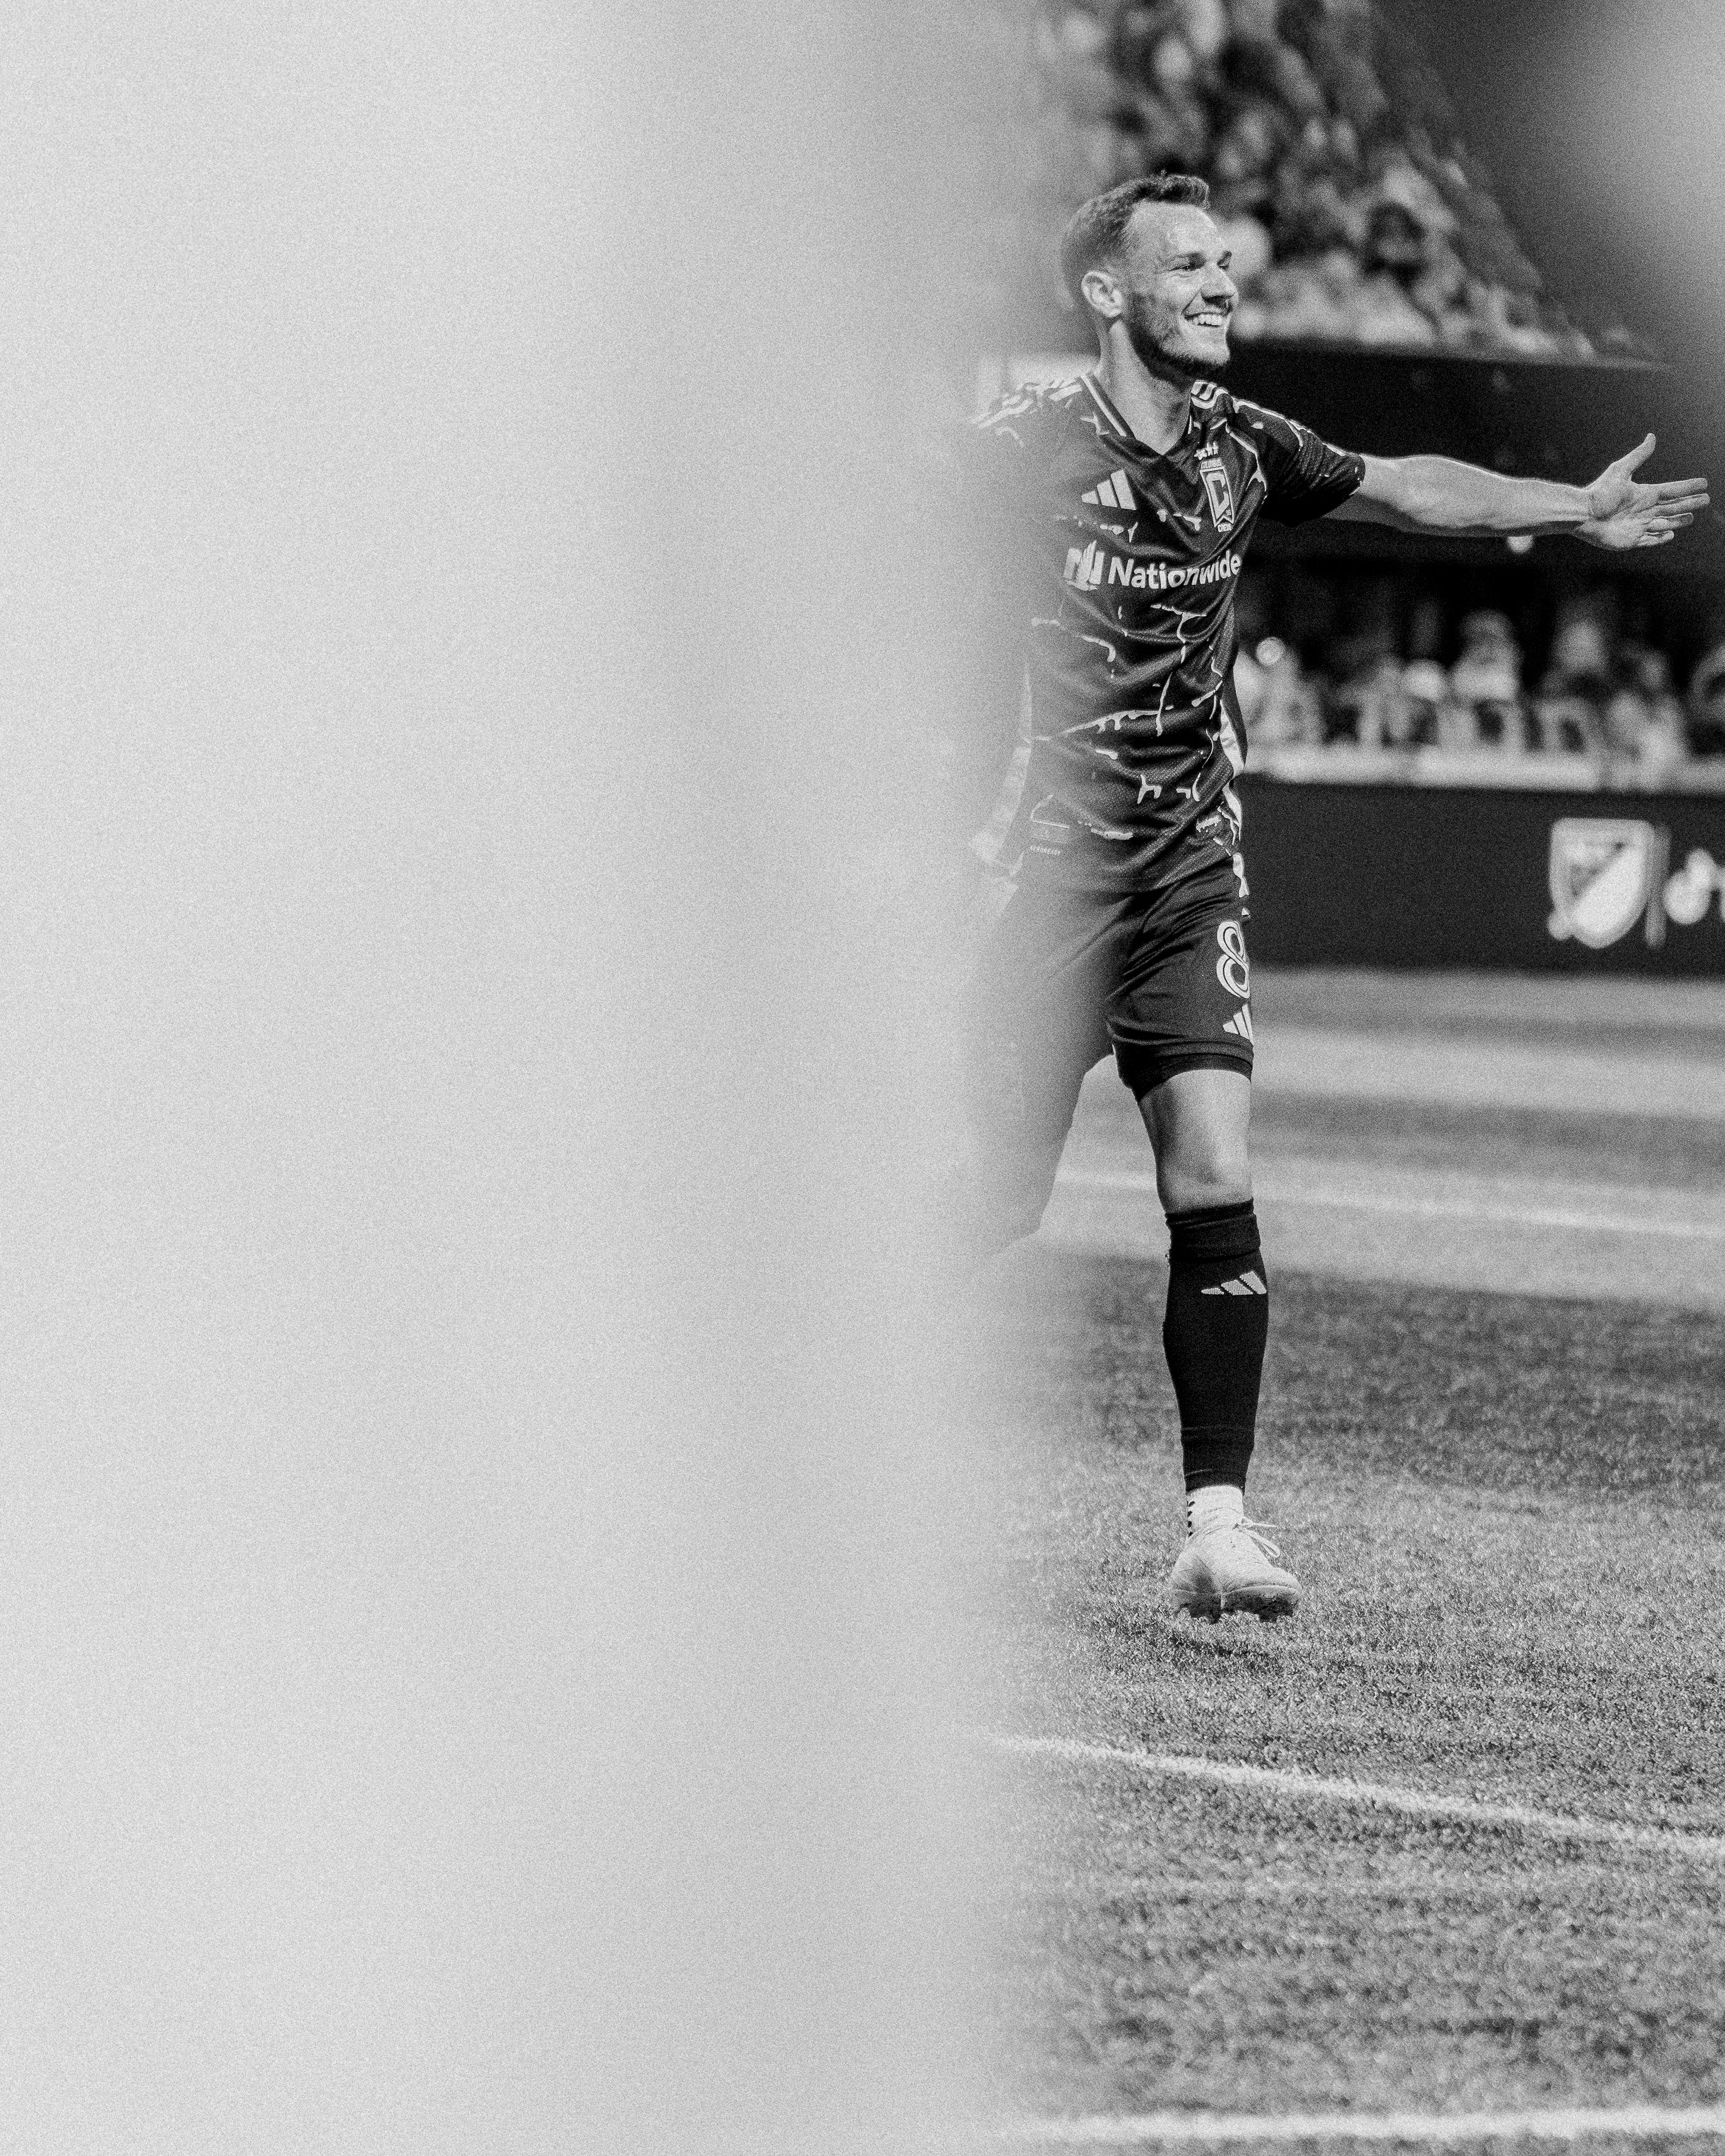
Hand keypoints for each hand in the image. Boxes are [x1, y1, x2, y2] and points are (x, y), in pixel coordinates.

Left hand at [1579, 434, 1710, 548]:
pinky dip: (1661, 538)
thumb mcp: (1621, 470)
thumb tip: (1652, 437)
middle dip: (1689, 504)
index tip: (1704, 483)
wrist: (1582, 514)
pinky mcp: (1631, 540)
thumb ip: (1639, 456)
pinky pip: (1650, 540)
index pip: (1671, 490)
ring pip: (1665, 523)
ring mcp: (1638, 526)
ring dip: (1678, 520)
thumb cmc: (1600, 492)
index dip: (1688, 487)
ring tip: (1691, 518)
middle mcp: (1643, 510)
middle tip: (1706, 500)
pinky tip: (1671, 534)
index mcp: (1644, 494)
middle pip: (1672, 507)